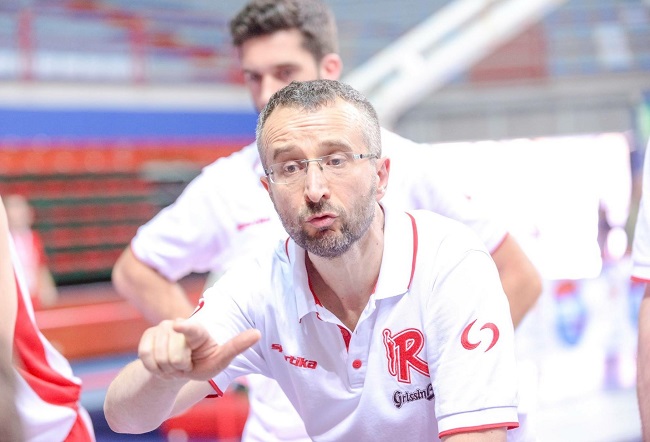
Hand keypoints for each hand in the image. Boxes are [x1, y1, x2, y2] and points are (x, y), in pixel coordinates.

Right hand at [138, 318, 260, 380]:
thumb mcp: (220, 360)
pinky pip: (146, 358)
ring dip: (166, 369)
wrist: (177, 370)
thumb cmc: (203, 363)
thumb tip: (258, 332)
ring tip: (174, 364)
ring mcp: (161, 328)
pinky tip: (161, 364)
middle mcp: (178, 325)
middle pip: (174, 356)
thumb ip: (236, 346)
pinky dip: (154, 368)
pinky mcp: (147, 336)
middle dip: (179, 368)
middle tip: (185, 364)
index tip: (179, 326)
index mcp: (198, 331)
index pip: (192, 329)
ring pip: (159, 358)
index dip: (185, 328)